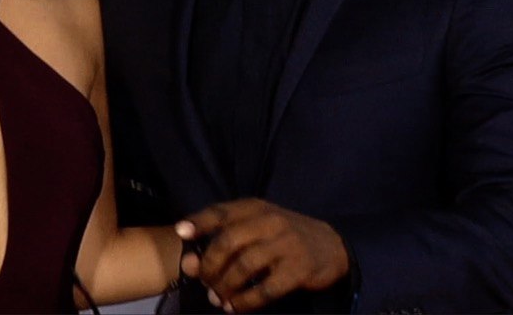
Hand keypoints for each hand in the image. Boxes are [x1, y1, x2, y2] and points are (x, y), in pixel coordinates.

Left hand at [175, 199, 349, 312]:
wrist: (331, 246)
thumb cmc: (284, 237)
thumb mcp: (256, 229)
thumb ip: (223, 241)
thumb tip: (189, 264)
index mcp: (255, 208)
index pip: (221, 211)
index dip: (199, 221)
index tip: (181, 233)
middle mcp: (270, 221)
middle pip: (228, 241)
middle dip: (209, 265)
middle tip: (205, 281)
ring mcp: (286, 244)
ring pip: (244, 266)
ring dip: (225, 286)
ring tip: (218, 298)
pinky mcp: (298, 269)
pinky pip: (265, 289)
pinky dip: (245, 302)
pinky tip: (236, 307)